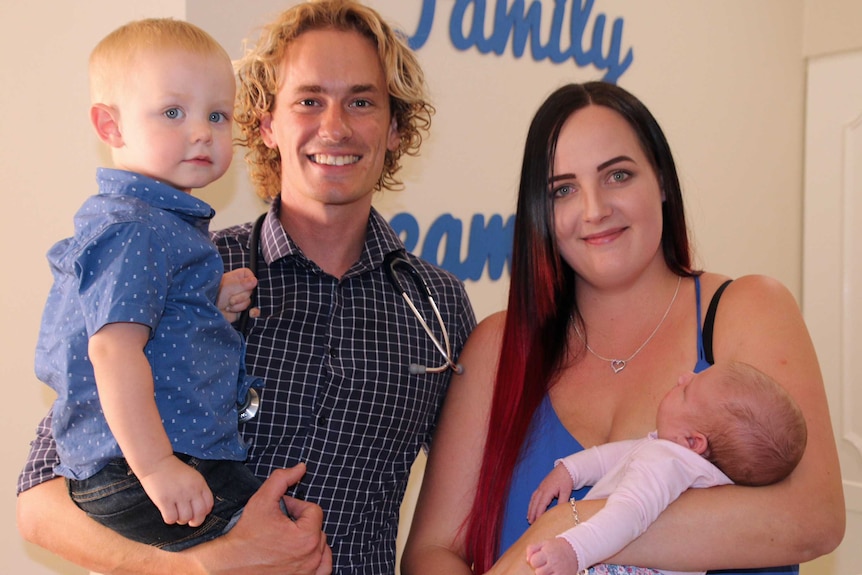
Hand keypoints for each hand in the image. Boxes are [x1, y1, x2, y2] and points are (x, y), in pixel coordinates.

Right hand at [138, 455, 212, 526]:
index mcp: (200, 484)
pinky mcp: (164, 500)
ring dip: (181, 520)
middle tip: (189, 520)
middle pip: (199, 515)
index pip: (209, 505)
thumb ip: (199, 491)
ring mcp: (178, 495)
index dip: (204, 513)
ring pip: (185, 518)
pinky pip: (171, 518)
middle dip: (195, 521)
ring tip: (176, 513)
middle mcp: (191, 490)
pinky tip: (167, 512)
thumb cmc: (174, 471)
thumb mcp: (193, 477)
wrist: (157, 463)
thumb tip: (203, 510)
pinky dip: (170, 519)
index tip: (198, 514)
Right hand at [188, 463, 331, 574]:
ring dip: (308, 538)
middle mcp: (312, 556)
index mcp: (306, 536)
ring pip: (320, 546)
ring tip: (287, 538)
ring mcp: (310, 572)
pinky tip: (300, 553)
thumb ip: (282, 479)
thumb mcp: (261, 500)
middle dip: (300, 522)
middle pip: (317, 527)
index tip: (280, 511)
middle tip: (280, 524)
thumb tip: (301, 467)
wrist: (230, 565)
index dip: (295, 506)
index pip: (313, 510)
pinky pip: (323, 567)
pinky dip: (316, 558)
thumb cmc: (246, 535)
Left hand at [218, 267, 257, 321]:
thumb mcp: (228, 287)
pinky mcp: (243, 309)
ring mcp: (243, 299)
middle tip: (229, 297)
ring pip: (249, 302)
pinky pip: (254, 311)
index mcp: (239, 277)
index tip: (240, 285)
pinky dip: (253, 312)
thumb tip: (255, 281)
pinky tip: (250, 313)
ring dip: (238, 306)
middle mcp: (242, 288)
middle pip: (251, 291)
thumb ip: (242, 284)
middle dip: (239, 297)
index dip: (248, 282)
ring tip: (228, 305)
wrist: (208, 310)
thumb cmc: (215, 294)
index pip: (251, 276)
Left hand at [526, 537, 581, 574]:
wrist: (575, 550)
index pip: (533, 561)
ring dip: (546, 574)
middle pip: (538, 572)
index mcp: (548, 552)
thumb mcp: (544, 543)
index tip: (539, 559)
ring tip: (550, 568)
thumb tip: (527, 560)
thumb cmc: (558, 547)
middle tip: (546, 564)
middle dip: (540, 568)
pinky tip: (554, 572)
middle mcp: (554, 562)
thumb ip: (532, 549)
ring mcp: (560, 571)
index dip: (534, 560)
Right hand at [527, 465, 573, 523]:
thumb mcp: (566, 491)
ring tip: (528, 517)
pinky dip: (532, 502)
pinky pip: (534, 495)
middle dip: (532, 513)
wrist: (566, 468)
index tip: (537, 522)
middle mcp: (542, 489)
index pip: (541, 504)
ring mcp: (541, 487)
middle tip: (530, 522)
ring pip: (533, 499)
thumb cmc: (566, 480)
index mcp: (548, 490)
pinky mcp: (542, 485)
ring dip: (530, 508)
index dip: (538, 513)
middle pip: (535, 503)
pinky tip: (532, 506)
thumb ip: (562, 502)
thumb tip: (559, 512)